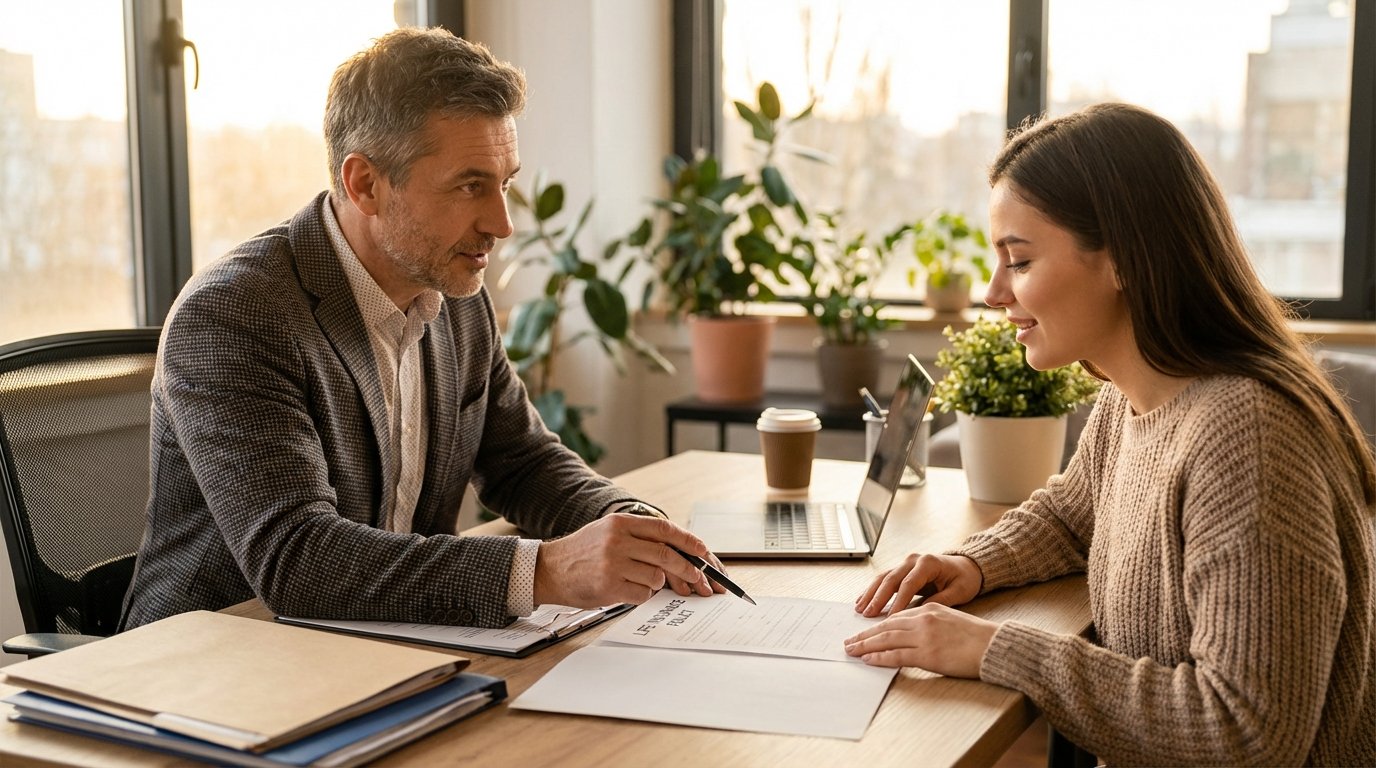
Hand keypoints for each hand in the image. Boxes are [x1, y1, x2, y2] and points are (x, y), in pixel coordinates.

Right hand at [533, 513, 720, 606]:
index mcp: (620, 523)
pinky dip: (642, 595)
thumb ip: (639, 536)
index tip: (703, 550)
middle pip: (666, 555)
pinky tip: (627, 590)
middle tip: (699, 578)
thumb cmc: (582, 552)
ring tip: (640, 581)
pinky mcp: (609, 587)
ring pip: (656, 577)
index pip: (664, 529)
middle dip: (688, 569)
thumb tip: (677, 548)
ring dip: (657, 584)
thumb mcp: (608, 531)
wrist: (549, 570)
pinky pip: (642, 595)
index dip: (688, 541)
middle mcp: (618, 541)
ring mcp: (613, 564)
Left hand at [843, 602, 998, 676]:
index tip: (865, 631)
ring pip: (886, 639)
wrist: (995, 646)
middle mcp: (923, 619)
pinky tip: (868, 660)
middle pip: (886, 626)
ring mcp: (924, 636)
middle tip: (849, 641)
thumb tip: (912, 634)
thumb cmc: (977, 637)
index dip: (878, 624)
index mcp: (929, 608)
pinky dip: (879, 657)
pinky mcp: (927, 654)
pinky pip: (896, 655)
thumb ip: (930, 623)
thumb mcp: (951, 620)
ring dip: (865, 645)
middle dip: (865, 634)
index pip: (896, 616)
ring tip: (851, 650)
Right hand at [854, 553, 981, 616]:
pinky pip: (884, 579)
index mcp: (928, 563)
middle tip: (868, 614)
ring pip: (883, 578)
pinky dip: (873, 590)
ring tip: (860, 609)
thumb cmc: (964, 579)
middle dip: (878, 597)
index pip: (908, 584)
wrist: (966, 567)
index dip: (898, 601)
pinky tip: (863, 601)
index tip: (891, 617)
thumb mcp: (959, 591)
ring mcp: (906, 563)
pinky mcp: (902, 569)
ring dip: (870, 593)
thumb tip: (919, 614)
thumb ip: (940, 600)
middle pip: (891, 579)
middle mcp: (913, 560)